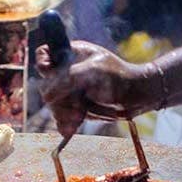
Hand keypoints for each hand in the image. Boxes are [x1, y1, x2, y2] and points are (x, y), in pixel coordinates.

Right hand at [36, 41, 160, 136]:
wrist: (137, 96)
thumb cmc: (119, 76)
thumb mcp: (93, 71)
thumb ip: (67, 80)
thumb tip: (46, 96)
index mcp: (70, 54)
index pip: (44, 54)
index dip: (44, 64)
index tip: (50, 75)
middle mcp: (66, 72)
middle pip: (46, 85)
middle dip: (59, 99)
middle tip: (77, 106)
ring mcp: (69, 91)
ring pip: (53, 104)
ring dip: (64, 114)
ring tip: (79, 117)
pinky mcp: (74, 108)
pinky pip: (61, 118)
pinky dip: (65, 124)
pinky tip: (73, 127)